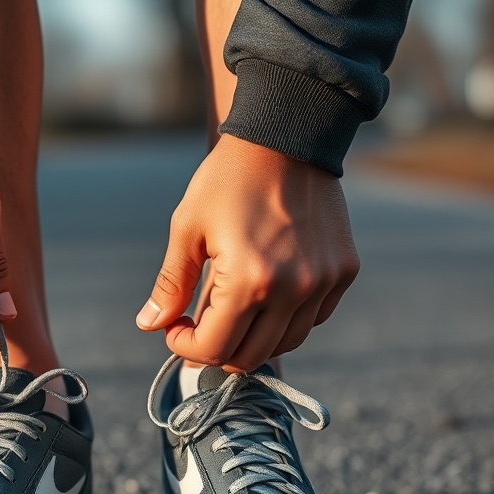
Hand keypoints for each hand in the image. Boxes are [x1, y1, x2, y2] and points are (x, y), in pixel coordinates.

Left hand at [136, 134, 359, 371]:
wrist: (288, 137)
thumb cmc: (229, 179)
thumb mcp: (188, 227)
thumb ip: (171, 283)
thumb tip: (149, 325)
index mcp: (249, 281)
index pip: (214, 348)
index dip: (185, 347)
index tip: (175, 328)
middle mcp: (293, 289)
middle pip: (250, 357)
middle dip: (217, 350)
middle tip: (200, 326)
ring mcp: (324, 283)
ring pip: (286, 344)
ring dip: (253, 340)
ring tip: (232, 313)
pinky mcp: (344, 272)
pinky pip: (313, 320)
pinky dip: (286, 321)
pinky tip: (266, 298)